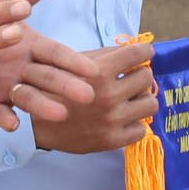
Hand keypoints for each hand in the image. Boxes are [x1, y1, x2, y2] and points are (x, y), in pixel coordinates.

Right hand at [22, 37, 157, 154]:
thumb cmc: (56, 89)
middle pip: (146, 78)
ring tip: (131, 100)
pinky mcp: (112, 141)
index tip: (144, 53)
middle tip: (131, 79)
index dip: (144, 52)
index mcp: (99, 72)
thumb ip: (105, 55)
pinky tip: (123, 119)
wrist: (38, 124)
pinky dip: (134, 123)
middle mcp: (108, 96)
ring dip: (141, 99)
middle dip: (139, 75)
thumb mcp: (75, 64)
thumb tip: (134, 49)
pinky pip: (142, 129)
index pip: (137, 55)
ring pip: (150, 103)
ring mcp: (112, 120)